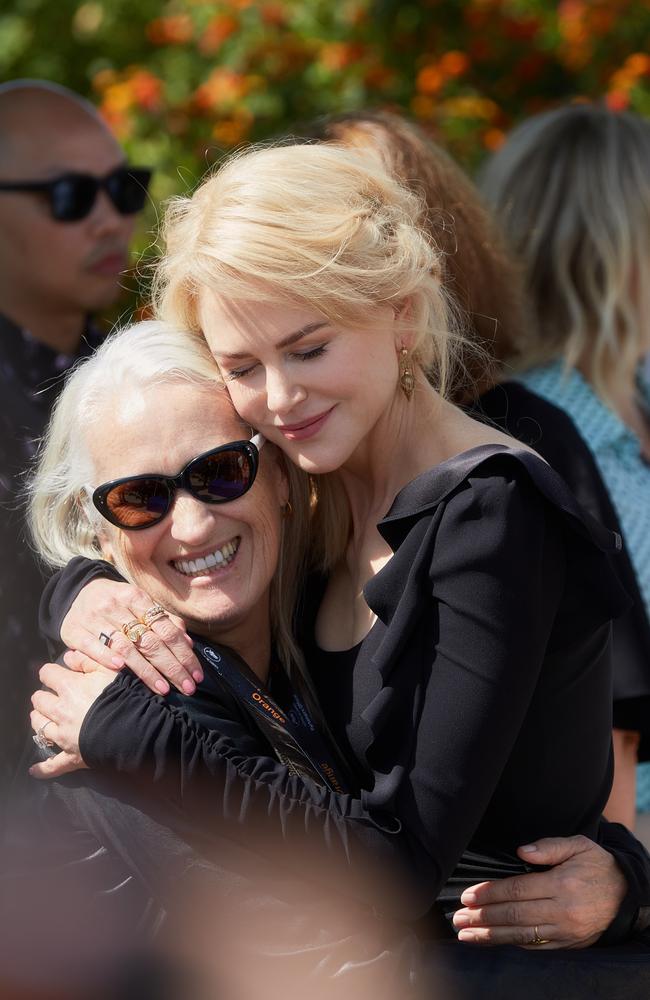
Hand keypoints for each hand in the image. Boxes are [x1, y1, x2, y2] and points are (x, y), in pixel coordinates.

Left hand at [30, 658, 115, 778]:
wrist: (140, 727)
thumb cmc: (127, 694)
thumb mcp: (110, 668)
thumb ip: (87, 660)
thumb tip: (68, 656)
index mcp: (69, 686)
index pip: (47, 673)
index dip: (53, 673)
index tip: (60, 675)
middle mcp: (61, 710)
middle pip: (39, 700)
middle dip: (45, 696)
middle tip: (56, 696)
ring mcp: (64, 735)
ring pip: (39, 726)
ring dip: (41, 720)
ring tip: (48, 718)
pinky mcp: (72, 756)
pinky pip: (52, 765)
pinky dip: (43, 768)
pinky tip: (34, 770)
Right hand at [60, 578, 202, 694]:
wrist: (80, 591)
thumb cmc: (119, 604)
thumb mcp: (141, 604)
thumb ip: (165, 621)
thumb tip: (188, 643)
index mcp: (137, 598)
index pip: (166, 630)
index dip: (183, 654)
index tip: (196, 675)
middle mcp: (117, 606)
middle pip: (150, 641)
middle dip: (171, 667)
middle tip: (187, 688)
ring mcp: (94, 618)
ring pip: (125, 646)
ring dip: (146, 670)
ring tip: (163, 689)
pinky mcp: (74, 630)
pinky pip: (92, 646)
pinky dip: (106, 657)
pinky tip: (121, 670)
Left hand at [452, 835, 626, 948]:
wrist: (627, 895)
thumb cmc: (598, 866)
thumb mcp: (579, 846)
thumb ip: (549, 846)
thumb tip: (521, 851)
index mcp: (562, 884)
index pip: (517, 890)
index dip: (491, 893)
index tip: (469, 895)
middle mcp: (563, 911)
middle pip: (515, 915)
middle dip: (483, 917)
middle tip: (459, 917)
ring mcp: (565, 931)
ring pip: (521, 935)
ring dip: (490, 936)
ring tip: (466, 934)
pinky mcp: (568, 944)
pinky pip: (535, 946)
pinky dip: (512, 944)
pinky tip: (493, 941)